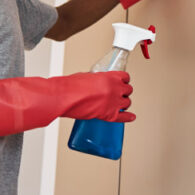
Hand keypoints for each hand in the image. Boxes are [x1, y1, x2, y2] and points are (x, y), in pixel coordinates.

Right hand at [0, 71, 134, 137]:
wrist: (63, 98)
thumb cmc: (69, 86)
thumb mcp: (86, 76)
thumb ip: (96, 80)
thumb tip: (96, 84)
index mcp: (109, 77)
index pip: (125, 77)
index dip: (123, 80)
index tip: (122, 82)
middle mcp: (114, 89)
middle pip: (128, 90)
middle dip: (124, 92)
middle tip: (119, 94)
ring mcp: (113, 102)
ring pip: (127, 103)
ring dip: (124, 103)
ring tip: (120, 104)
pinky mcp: (109, 115)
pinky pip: (123, 117)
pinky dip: (128, 118)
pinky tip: (131, 117)